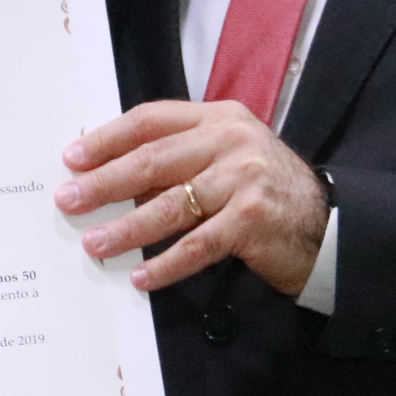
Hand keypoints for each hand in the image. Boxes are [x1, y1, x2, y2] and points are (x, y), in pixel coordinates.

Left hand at [59, 99, 329, 296]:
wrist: (327, 224)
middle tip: (69, 200)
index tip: (72, 157)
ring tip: (94, 243)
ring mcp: (244, 179)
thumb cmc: (264, 192)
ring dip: (126, 228)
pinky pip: (196, 246)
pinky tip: (140, 277)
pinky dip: (165, 264)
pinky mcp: (253, 220)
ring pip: (169, 205)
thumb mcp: (226, 159)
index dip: (107, 138)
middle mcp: (231, 141)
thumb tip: (110, 176)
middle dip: (104, 183)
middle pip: (152, 160)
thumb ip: (180, 159)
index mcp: (219, 118)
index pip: (151, 120)